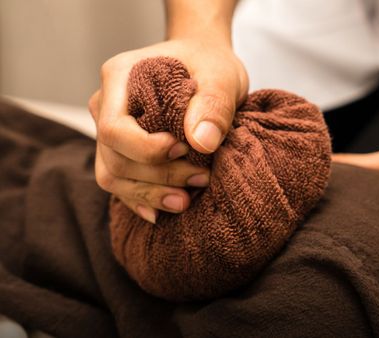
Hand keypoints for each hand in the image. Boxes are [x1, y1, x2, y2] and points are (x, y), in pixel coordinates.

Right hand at [89, 38, 248, 222]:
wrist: (204, 64)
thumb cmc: (210, 64)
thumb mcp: (222, 75)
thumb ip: (214, 104)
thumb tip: (201, 142)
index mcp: (120, 77)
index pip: (114, 128)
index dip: (146, 150)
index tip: (184, 150)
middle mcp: (106, 105)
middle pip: (113, 158)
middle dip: (157, 177)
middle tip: (202, 178)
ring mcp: (110, 129)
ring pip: (113, 176)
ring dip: (149, 194)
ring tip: (186, 200)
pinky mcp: (122, 150)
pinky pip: (121, 183)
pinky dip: (142, 200)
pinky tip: (164, 212)